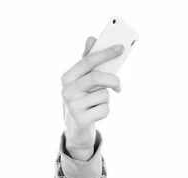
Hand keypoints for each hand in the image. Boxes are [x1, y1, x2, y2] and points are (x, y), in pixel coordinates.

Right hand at [61, 36, 122, 153]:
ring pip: (104, 96)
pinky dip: (105, 111)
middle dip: (113, 80)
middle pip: (97, 78)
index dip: (105, 53)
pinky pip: (104, 110)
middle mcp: (67, 90)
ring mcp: (73, 106)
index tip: (121, 48)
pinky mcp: (82, 120)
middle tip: (119, 86)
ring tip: (97, 104)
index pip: (88, 60)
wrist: (75, 128)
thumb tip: (91, 38)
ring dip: (106, 100)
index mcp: (67, 77)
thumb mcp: (82, 80)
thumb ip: (87, 60)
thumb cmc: (82, 99)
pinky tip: (96, 114)